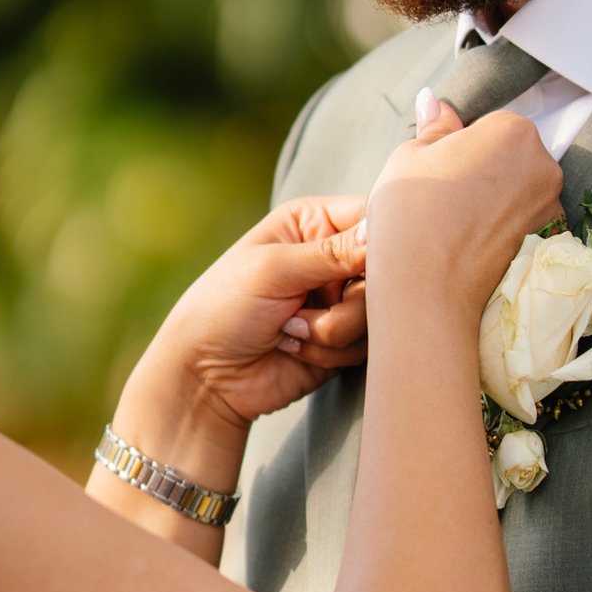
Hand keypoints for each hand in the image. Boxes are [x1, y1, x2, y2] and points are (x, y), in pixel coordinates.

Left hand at [124, 196, 371, 452]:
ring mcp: (339, 301)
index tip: (367, 264)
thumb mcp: (273, 270)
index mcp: (313, 223)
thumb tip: (381, 233)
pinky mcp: (343, 340)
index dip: (382, 238)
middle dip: (350, 299)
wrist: (205, 377)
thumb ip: (332, 252)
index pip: (372, 215)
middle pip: (386, 270)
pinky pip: (365, 346)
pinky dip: (330, 352)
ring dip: (333, 330)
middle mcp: (332, 258)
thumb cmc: (223, 307)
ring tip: (290, 331)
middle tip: (308, 306)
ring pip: (377, 313)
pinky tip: (293, 349)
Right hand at [364, 97, 559, 327]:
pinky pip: (522, 221)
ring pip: (518, 189)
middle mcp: (544, 164)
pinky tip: (472, 242)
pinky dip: (502, 227)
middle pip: (511, 155)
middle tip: (445, 196)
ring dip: (494, 198)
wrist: (426, 289)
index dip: (460, 145)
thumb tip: (434, 100)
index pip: (490, 124)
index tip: (440, 169)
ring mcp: (551, 206)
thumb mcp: (410, 155)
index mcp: (513, 130)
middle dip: (483, 169)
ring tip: (455, 222)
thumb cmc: (412, 214)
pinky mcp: (548, 242)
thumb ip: (435, 125)